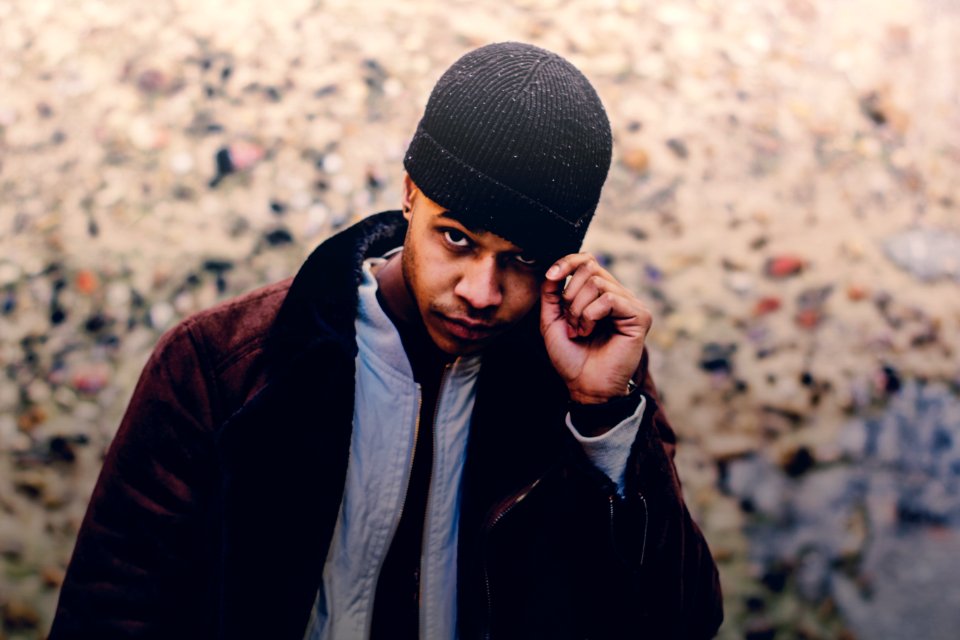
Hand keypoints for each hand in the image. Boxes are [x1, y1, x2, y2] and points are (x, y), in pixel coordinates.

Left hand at [540, 253, 651, 403]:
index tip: (551, 276)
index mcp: (599, 294)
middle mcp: (617, 295)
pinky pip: (610, 299)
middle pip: (590, 267)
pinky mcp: (640, 316)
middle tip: (570, 321)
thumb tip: (553, 269)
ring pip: (597, 283)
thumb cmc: (570, 356)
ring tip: (580, 330)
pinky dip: (592, 314)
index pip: (587, 261)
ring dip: (578, 309)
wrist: (584, 386)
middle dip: (570, 294)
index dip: (567, 262)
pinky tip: (590, 331)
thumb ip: (550, 293)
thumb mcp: (552, 320)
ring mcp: (631, 304)